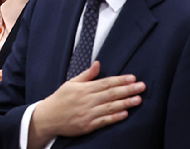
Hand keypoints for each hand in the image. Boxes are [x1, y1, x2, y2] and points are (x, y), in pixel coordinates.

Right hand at [28, 62, 145, 148]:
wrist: (48, 117)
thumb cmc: (60, 99)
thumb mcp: (71, 83)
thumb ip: (86, 75)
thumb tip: (97, 64)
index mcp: (84, 89)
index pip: (106, 83)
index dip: (120, 80)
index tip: (132, 78)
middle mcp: (87, 100)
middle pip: (111, 94)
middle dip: (127, 90)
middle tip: (141, 86)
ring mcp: (88, 113)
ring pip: (110, 107)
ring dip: (125, 103)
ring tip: (138, 99)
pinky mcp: (88, 125)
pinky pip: (104, 121)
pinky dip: (115, 117)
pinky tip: (125, 114)